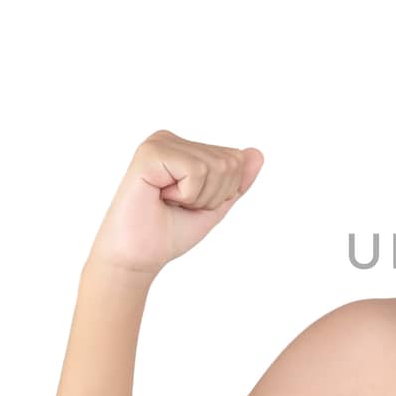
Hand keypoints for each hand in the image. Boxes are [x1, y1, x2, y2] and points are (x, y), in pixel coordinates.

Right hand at [88, 129, 264, 275]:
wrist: (138, 257)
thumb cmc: (169, 232)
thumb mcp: (214, 205)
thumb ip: (237, 181)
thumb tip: (257, 153)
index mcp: (184, 147)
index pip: (236, 159)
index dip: (223, 192)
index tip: (189, 203)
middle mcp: (170, 139)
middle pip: (230, 162)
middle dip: (213, 195)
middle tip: (178, 205)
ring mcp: (159, 143)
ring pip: (217, 166)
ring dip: (198, 197)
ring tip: (168, 202)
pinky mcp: (149, 153)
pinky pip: (196, 171)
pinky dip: (187, 194)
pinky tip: (161, 197)